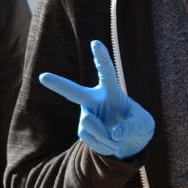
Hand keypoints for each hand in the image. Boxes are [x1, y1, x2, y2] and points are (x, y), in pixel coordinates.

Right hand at [39, 40, 154, 159]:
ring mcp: (87, 115)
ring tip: (117, 138)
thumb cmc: (138, 126)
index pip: (106, 71)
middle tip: (43, 76)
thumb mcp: (144, 124)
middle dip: (58, 84)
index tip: (95, 42)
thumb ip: (133, 126)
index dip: (101, 57)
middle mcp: (95, 99)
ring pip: (90, 124)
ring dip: (107, 135)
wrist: (129, 144)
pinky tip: (110, 143)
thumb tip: (115, 133)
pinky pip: (91, 138)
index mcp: (111, 90)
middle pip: (74, 92)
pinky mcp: (83, 130)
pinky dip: (105, 145)